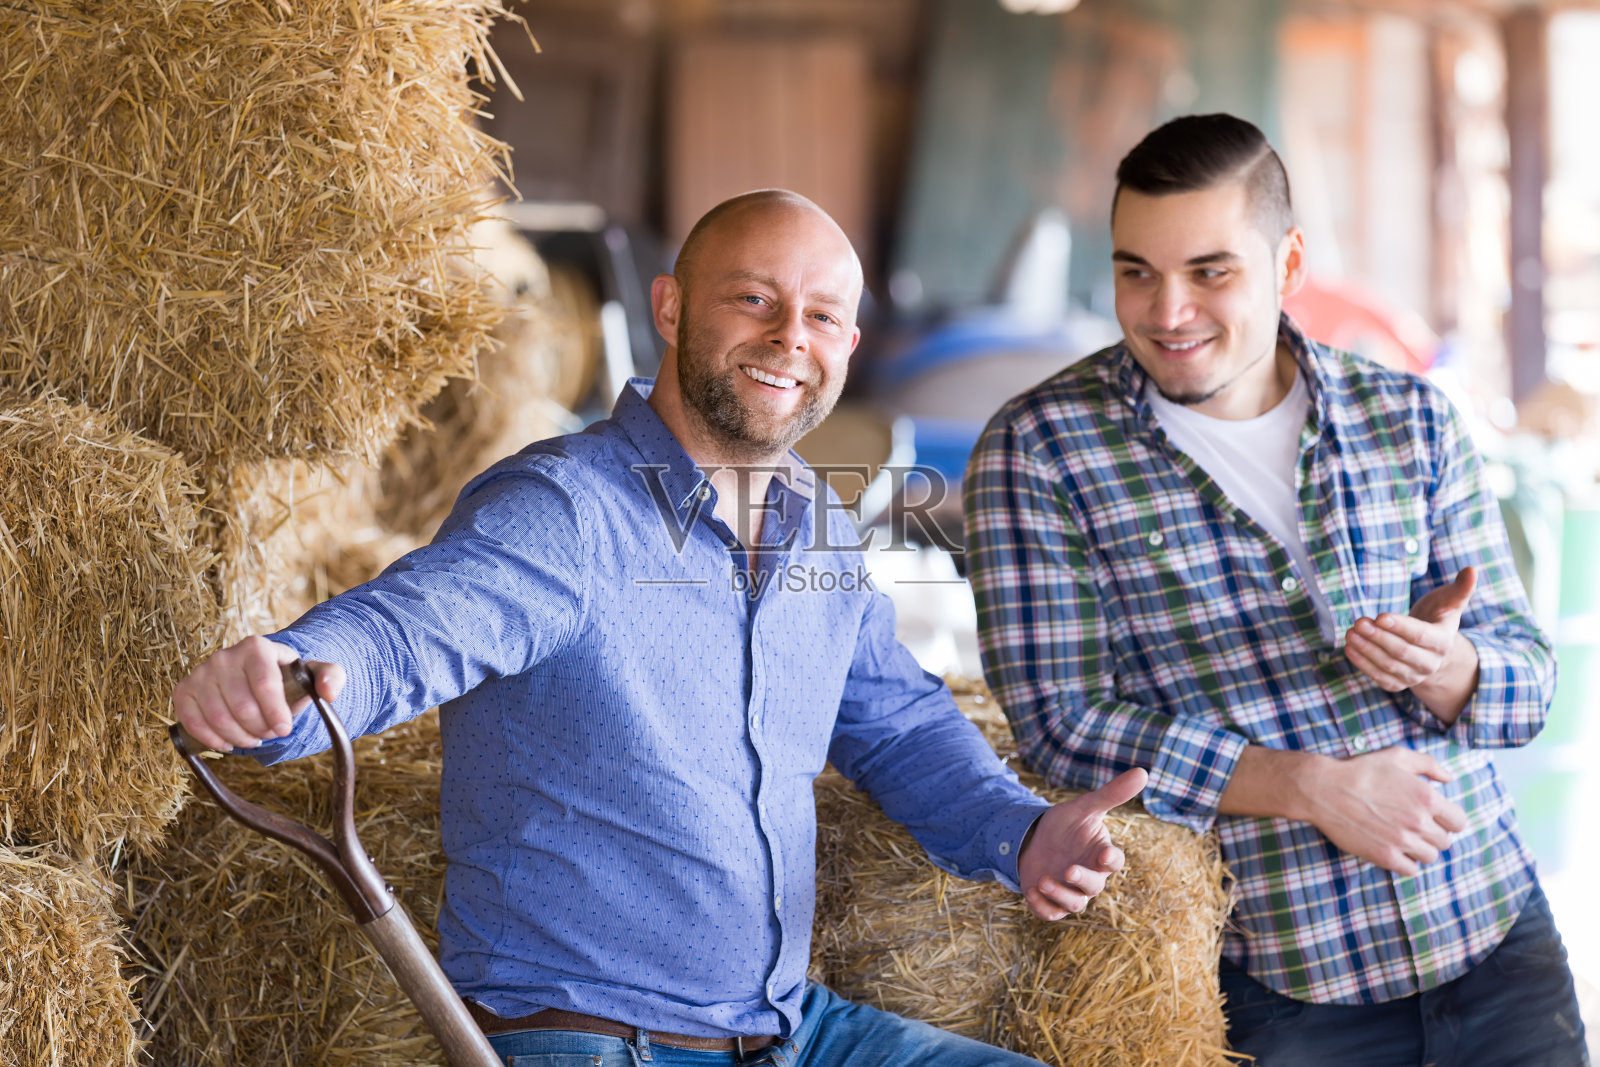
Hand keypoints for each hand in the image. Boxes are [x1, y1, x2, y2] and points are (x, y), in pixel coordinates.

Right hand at [171, 635, 343, 750]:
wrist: (257, 676)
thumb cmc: (288, 677)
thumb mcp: (315, 673)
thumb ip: (331, 677)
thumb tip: (328, 692)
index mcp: (257, 647)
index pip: (265, 684)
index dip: (276, 712)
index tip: (285, 729)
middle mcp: (224, 656)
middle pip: (241, 706)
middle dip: (260, 728)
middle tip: (271, 733)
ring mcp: (201, 673)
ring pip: (217, 718)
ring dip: (239, 737)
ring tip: (254, 738)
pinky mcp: (184, 690)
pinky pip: (192, 722)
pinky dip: (211, 739)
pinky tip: (228, 743)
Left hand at [1017, 767, 1146, 920]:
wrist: (1034, 839)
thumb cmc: (1066, 825)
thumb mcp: (1085, 807)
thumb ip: (1112, 794)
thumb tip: (1143, 772)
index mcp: (1101, 854)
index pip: (1114, 861)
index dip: (1110, 859)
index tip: (1103, 853)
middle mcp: (1090, 876)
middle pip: (1095, 887)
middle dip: (1082, 880)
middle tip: (1068, 870)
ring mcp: (1071, 892)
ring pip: (1075, 904)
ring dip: (1060, 895)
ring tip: (1043, 880)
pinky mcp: (1051, 902)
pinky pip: (1051, 913)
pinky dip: (1042, 906)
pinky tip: (1030, 890)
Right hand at [1300, 747, 1466, 875]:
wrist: (1324, 788)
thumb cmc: (1360, 770)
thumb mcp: (1396, 756)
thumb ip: (1429, 764)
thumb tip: (1449, 778)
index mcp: (1427, 797)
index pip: (1458, 822)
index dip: (1448, 820)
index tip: (1435, 818)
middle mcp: (1419, 821)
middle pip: (1445, 841)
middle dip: (1433, 834)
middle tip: (1415, 827)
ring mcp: (1402, 841)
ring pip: (1430, 857)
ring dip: (1420, 849)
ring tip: (1404, 838)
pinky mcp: (1385, 856)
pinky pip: (1411, 870)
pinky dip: (1406, 862)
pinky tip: (1395, 849)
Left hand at [1344, 567, 1474, 692]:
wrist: (1430, 647)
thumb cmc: (1437, 617)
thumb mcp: (1449, 601)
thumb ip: (1460, 589)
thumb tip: (1472, 569)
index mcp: (1443, 642)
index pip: (1420, 636)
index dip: (1400, 627)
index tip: (1380, 616)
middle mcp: (1430, 663)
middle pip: (1402, 652)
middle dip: (1379, 637)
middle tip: (1359, 622)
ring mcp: (1414, 676)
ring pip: (1388, 665)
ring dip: (1367, 650)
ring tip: (1350, 633)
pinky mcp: (1397, 683)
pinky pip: (1379, 677)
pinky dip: (1362, 663)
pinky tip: (1349, 648)